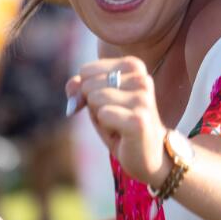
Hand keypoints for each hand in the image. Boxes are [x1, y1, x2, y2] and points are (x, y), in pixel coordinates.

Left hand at [70, 56, 167, 185]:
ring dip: (100, 117)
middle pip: (88, 85)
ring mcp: (142, 98)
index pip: (86, 71)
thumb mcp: (97, 100)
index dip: (84, 91)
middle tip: (113, 117)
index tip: (104, 102)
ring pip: (95, 99)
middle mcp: (141, 78)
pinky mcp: (139, 120)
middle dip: (93, 105)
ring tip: (118, 124)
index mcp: (134, 66)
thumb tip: (71, 90)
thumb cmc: (120, 122)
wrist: (149, 153)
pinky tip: (122, 134)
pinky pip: (103, 115)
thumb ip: (80, 87)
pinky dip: (105, 128)